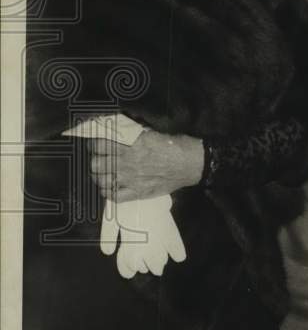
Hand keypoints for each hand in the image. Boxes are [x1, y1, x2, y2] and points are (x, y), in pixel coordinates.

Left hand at [88, 130, 203, 201]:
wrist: (192, 163)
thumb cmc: (174, 145)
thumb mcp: (151, 133)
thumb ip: (131, 135)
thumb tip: (117, 133)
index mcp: (130, 145)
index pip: (99, 144)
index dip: (94, 143)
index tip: (96, 143)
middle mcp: (127, 162)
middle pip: (96, 164)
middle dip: (95, 160)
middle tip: (100, 158)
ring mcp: (131, 179)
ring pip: (101, 180)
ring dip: (99, 175)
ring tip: (103, 172)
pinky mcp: (138, 192)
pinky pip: (113, 196)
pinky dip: (108, 191)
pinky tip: (110, 186)